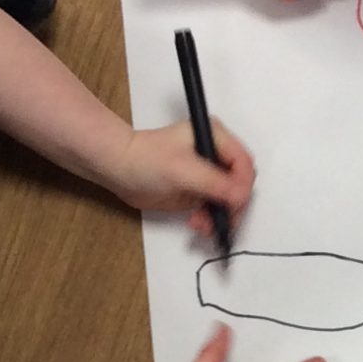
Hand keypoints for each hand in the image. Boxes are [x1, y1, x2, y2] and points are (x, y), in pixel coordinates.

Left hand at [103, 119, 256, 236]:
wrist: (119, 170)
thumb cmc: (146, 160)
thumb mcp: (183, 170)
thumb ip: (214, 183)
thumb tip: (242, 197)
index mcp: (215, 137)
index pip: (244, 163)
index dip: (243, 186)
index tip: (234, 205)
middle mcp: (215, 153)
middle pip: (240, 183)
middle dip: (232, 204)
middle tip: (221, 220)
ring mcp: (208, 173)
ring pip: (230, 199)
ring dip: (221, 215)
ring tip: (203, 225)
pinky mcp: (199, 190)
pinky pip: (215, 208)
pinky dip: (211, 219)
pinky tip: (198, 223)